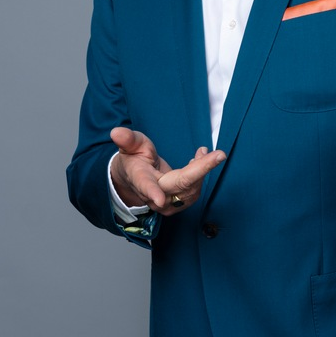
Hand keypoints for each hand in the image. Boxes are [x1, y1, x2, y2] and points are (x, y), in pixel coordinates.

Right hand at [109, 127, 225, 215]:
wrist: (137, 180)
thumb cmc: (134, 160)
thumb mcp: (130, 146)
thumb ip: (127, 140)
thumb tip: (116, 132)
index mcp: (140, 179)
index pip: (146, 186)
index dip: (152, 193)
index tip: (159, 199)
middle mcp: (155, 196)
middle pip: (181, 185)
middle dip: (201, 170)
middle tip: (219, 154)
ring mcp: (168, 204)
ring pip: (192, 188)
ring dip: (202, 168)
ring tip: (202, 152)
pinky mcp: (179, 204)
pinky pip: (196, 190)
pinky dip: (202, 173)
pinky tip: (200, 159)